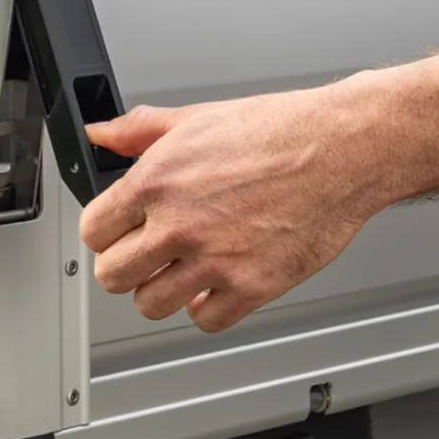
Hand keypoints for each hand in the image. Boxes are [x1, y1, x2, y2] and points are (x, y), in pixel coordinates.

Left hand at [79, 84, 390, 332]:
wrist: (344, 148)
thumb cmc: (284, 129)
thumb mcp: (201, 117)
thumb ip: (141, 129)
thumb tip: (101, 134)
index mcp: (158, 181)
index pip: (93, 231)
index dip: (108, 229)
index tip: (123, 228)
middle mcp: (178, 226)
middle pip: (112, 275)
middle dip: (129, 262)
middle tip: (153, 249)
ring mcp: (213, 261)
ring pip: (150, 305)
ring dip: (164, 288)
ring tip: (186, 265)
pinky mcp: (250, 288)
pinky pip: (204, 321)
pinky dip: (209, 306)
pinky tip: (218, 281)